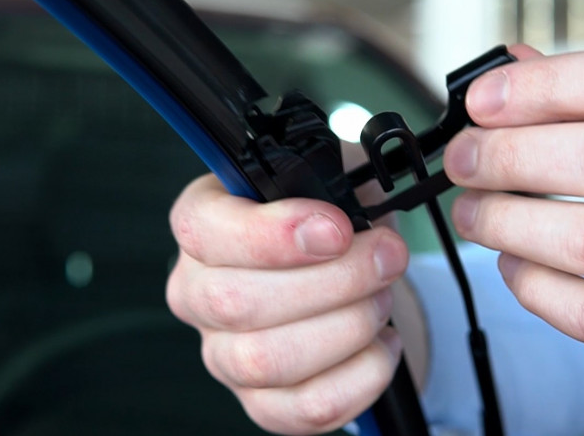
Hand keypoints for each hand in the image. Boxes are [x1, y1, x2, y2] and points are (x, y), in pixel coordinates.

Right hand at [166, 174, 409, 434]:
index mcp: (201, 224)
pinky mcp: (261, 402)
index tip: (337, 229)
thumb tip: (350, 206)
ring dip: (348, 326)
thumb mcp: (330, 175)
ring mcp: (223, 354)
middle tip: (386, 257)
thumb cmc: (332, 220)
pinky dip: (361, 375)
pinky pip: (306, 408)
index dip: (273, 234)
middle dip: (333, 281)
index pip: (204, 231)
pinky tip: (382, 342)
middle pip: (238, 303)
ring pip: (268, 360)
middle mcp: (197, 292)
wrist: (348, 274)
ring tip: (381, 297)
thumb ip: (332, 175)